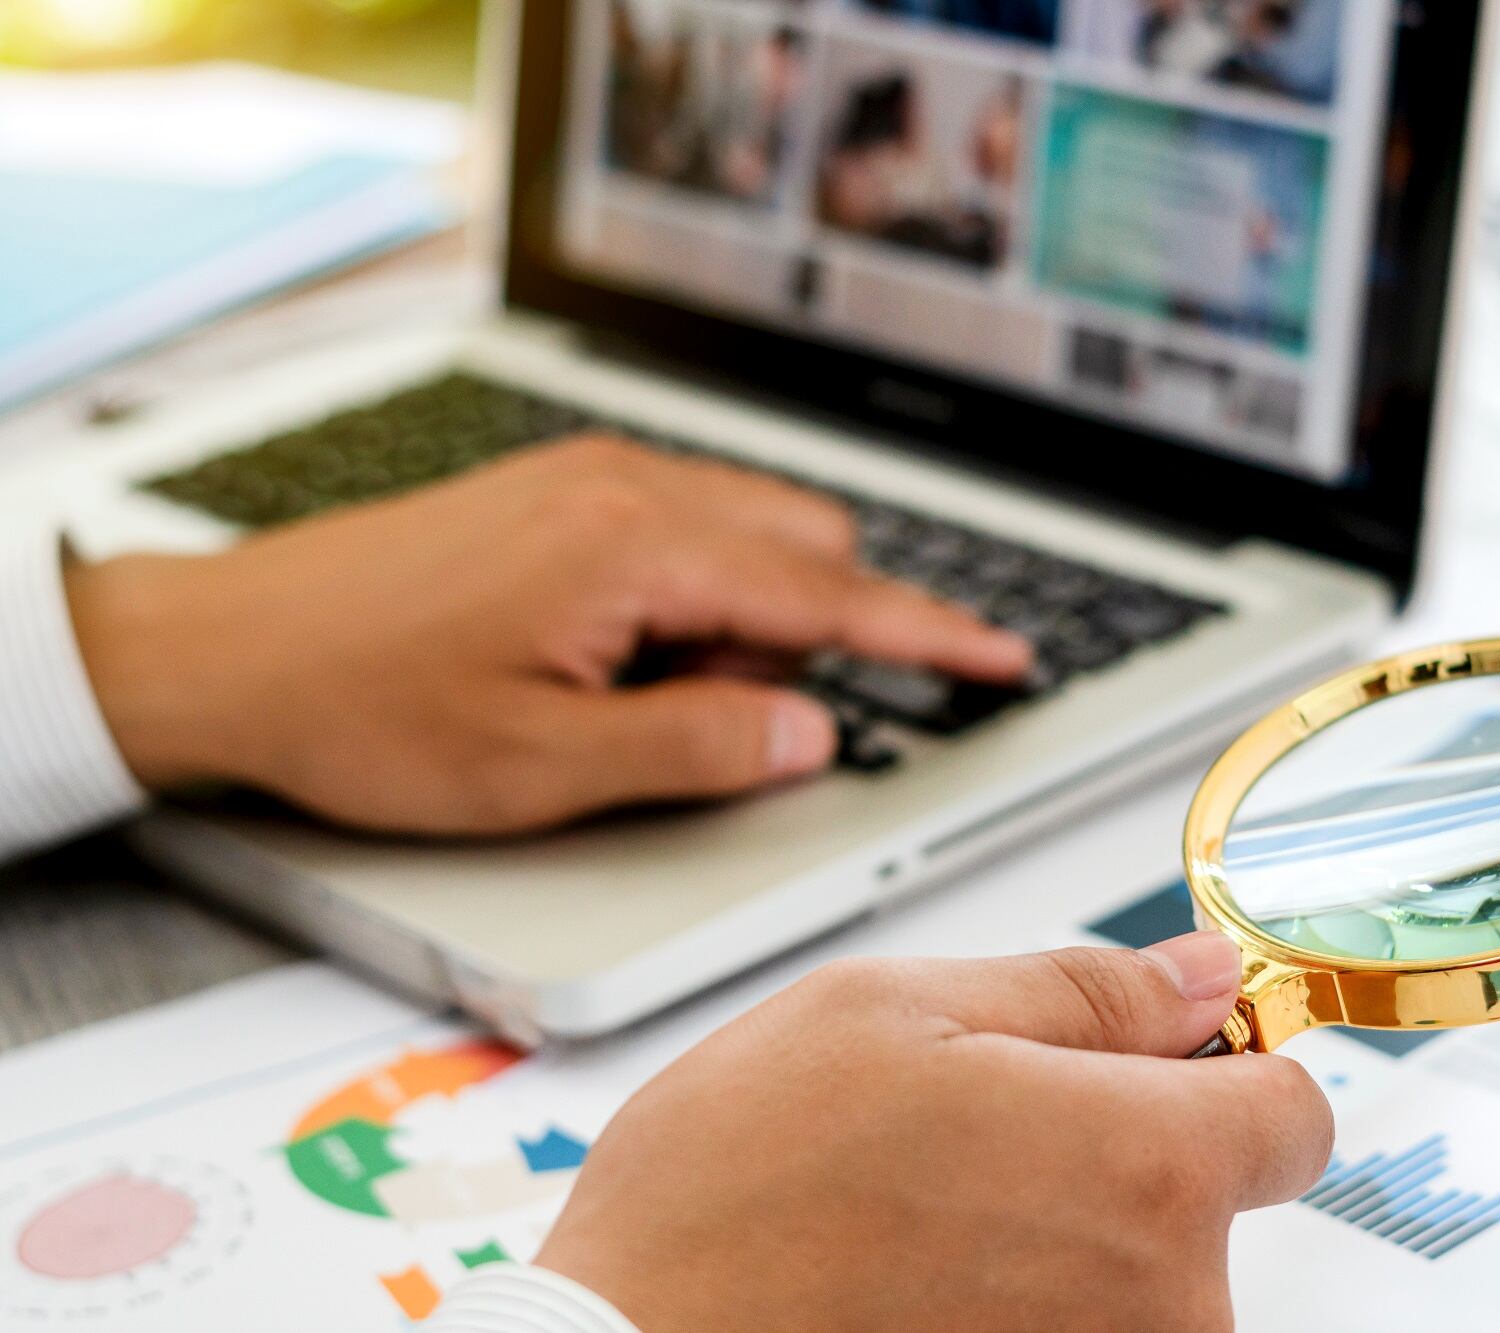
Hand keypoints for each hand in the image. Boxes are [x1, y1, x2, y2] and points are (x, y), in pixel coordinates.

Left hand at [64, 436, 1029, 833]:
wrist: (224, 650)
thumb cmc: (364, 710)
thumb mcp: (542, 767)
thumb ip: (699, 746)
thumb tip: (813, 731)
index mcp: (635, 548)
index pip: (828, 594)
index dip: (928, 636)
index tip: (1004, 659)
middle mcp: (626, 487)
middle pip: (802, 546)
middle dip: (800, 641)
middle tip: (706, 723)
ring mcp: (589, 479)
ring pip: (745, 535)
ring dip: (736, 623)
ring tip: (623, 696)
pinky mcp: (559, 490)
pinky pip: (681, 529)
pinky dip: (687, 596)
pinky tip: (602, 656)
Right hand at [535, 932, 1332, 1331]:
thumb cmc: (727, 1204)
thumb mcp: (887, 1011)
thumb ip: (1078, 990)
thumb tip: (1200, 975)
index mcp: (1144, 1166)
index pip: (1296, 1111)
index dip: (1228, 1067)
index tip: (1162, 1061)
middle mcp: (1163, 1307)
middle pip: (1209, 1206)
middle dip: (1119, 1159)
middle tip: (972, 1145)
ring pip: (1141, 1288)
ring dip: (1064, 1252)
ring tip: (923, 1232)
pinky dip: (1023, 1320)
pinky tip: (919, 1300)